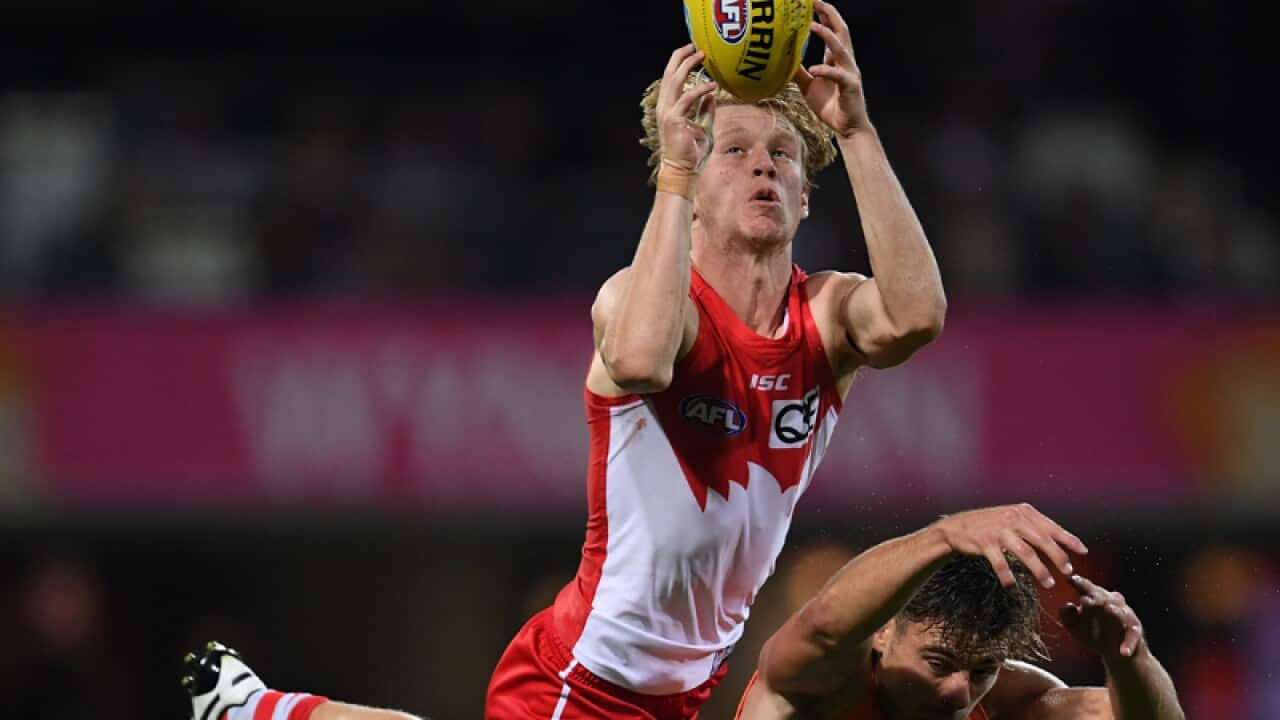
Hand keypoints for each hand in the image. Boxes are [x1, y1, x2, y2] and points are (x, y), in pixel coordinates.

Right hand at [656, 44, 717, 169]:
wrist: (682, 171)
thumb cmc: (692, 153)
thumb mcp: (703, 127)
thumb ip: (705, 110)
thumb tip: (711, 94)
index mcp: (669, 107)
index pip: (671, 79)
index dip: (680, 63)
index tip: (693, 53)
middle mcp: (665, 107)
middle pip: (670, 74)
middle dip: (682, 57)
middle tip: (696, 47)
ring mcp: (668, 113)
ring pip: (675, 81)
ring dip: (688, 66)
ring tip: (702, 56)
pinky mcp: (674, 120)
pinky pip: (687, 99)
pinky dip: (700, 90)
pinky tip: (712, 86)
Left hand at [794, 0, 869, 137]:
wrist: (847, 128)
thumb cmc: (830, 106)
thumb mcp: (809, 86)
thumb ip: (799, 72)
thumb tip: (783, 62)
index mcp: (836, 60)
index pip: (833, 32)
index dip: (824, 16)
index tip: (813, 3)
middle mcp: (846, 63)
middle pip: (841, 31)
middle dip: (829, 15)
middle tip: (816, 2)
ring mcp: (849, 73)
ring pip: (841, 48)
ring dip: (827, 35)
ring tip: (812, 25)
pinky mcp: (850, 87)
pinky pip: (837, 75)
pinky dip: (825, 70)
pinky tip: (813, 68)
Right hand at [932, 503, 1087, 588]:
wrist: (957, 527)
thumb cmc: (989, 525)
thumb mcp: (1012, 518)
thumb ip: (1033, 527)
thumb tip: (1060, 543)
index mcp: (1023, 511)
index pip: (1051, 527)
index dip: (1069, 540)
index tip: (1083, 552)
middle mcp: (1013, 518)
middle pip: (1042, 540)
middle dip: (1058, 557)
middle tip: (1069, 572)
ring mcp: (999, 530)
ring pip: (1026, 553)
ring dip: (1039, 570)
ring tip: (1049, 584)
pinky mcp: (985, 542)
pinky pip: (1002, 563)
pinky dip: (1008, 576)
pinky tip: (1012, 586)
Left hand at [1060, 574, 1145, 659]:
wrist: (1116, 655)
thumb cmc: (1093, 634)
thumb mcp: (1075, 626)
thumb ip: (1067, 616)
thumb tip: (1066, 605)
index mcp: (1097, 598)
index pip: (1088, 588)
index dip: (1080, 583)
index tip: (1069, 579)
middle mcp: (1113, 603)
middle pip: (1105, 597)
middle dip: (1096, 597)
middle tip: (1085, 599)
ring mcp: (1126, 617)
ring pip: (1122, 612)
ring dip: (1116, 611)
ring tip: (1109, 609)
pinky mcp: (1136, 632)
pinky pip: (1133, 636)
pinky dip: (1128, 643)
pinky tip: (1123, 652)